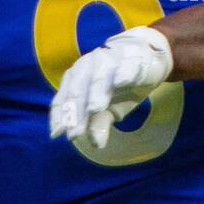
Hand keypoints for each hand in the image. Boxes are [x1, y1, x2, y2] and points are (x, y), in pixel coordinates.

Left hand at [49, 26, 173, 148]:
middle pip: (78, 89)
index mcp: (76, 77)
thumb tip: (96, 145)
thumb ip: (99, 123)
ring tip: (94, 109)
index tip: (57, 135)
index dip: (60, 116)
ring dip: (96, 91)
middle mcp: (88, 66)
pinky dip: (123, 72)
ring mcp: (109, 60)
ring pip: (99, 76)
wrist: (146, 58)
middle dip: (76, 111)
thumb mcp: (109, 108)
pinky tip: (121, 81)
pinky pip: (126, 65)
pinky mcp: (131, 58)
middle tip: (74, 133)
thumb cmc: (119, 84)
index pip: (64, 97)